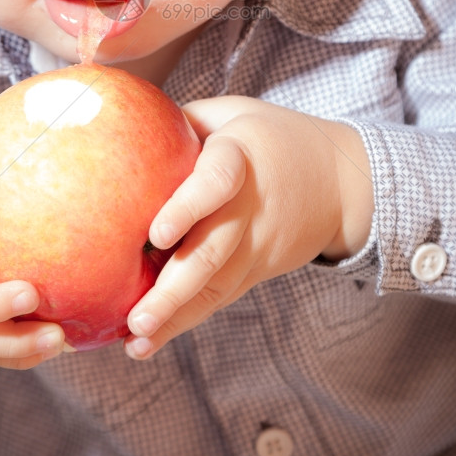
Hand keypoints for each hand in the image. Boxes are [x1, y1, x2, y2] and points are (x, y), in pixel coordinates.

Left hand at [125, 97, 372, 358]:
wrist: (340, 179)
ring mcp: (257, 245)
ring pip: (216, 287)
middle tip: (137, 318)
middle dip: (173, 290)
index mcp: (241, 156)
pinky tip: (148, 342)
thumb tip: (115, 125)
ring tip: (136, 342)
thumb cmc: (266, 135)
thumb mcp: (229, 113)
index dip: (189, 207)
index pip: (218, 183)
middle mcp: (251, 207)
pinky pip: (219, 297)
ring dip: (175, 318)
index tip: (157, 233)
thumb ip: (181, 122)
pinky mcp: (257, 270)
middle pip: (214, 253)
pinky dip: (185, 321)